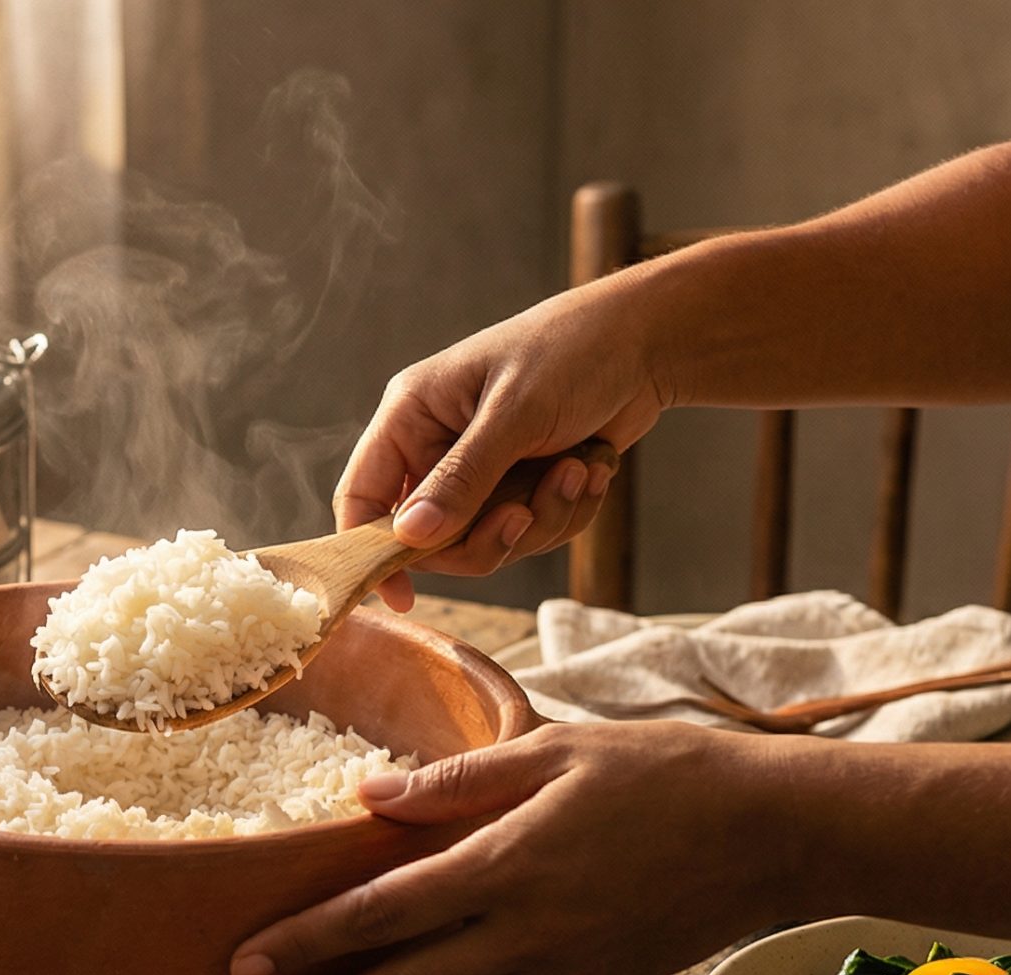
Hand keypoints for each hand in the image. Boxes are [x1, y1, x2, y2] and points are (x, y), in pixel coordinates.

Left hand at [230, 720, 791, 974]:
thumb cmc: (666, 774)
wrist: (775, 834)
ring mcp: (558, 973)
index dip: (309, 943)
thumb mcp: (557, 750)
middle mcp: (525, 933)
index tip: (244, 965)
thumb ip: (458, 778)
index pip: (383, 913)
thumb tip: (366, 796)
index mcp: (508, 864)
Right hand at [338, 283, 669, 610]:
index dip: (371, 551)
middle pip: (431, 539)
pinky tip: (591, 467)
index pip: (362, 497)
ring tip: (579, 468)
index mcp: (411, 416)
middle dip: (490, 534)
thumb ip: (462, 479)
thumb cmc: (571, 352)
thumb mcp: (514, 414)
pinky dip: (567, 511)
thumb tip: (409, 538)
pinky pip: (531, 533)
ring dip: (542, 517)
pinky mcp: (522, 486)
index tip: (402, 595)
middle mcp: (437, 447)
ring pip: (488, 542)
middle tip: (526, 514)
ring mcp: (482, 471)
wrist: (647, 342)